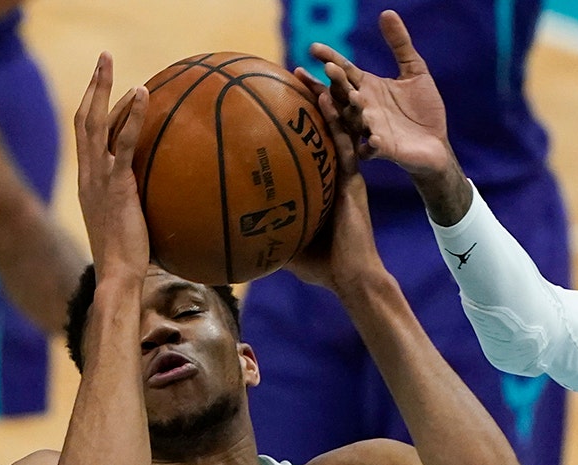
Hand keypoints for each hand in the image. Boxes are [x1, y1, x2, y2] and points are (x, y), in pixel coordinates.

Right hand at [74, 52, 149, 280]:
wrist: (119, 276)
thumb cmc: (131, 259)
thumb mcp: (132, 225)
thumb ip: (141, 207)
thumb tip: (169, 204)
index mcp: (89, 183)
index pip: (87, 136)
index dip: (93, 109)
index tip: (104, 89)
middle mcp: (88, 175)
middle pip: (84, 119)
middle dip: (93, 86)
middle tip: (103, 60)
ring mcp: (99, 178)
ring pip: (96, 122)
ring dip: (105, 89)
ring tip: (113, 64)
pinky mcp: (117, 185)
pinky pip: (124, 142)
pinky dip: (132, 115)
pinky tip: (143, 94)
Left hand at [282, 69, 382, 294]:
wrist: (350, 278)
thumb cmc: (318, 265)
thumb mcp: (280, 241)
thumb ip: (260, 229)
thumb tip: (223, 230)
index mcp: (320, 183)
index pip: (308, 145)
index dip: (295, 121)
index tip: (275, 97)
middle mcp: (334, 174)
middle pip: (324, 129)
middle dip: (311, 99)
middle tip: (293, 72)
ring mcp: (346, 176)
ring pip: (340, 129)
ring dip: (329, 99)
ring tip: (314, 72)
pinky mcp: (355, 183)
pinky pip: (346, 146)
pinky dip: (337, 123)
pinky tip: (326, 102)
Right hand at [308, 10, 452, 178]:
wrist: (436, 143)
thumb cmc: (423, 108)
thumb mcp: (415, 71)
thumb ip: (400, 44)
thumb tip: (387, 12)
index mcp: (368, 87)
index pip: (345, 70)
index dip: (330, 59)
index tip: (313, 48)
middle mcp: (364, 107)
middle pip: (344, 93)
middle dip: (337, 81)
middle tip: (329, 68)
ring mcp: (371, 129)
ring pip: (353, 120)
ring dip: (351, 110)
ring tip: (353, 97)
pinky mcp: (383, 150)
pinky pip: (371, 150)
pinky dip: (371, 146)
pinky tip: (374, 139)